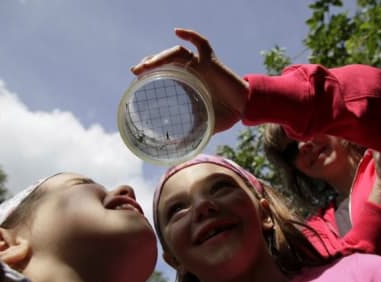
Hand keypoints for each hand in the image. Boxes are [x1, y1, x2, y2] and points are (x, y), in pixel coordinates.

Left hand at [130, 28, 248, 133]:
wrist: (244, 108)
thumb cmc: (224, 116)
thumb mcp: (202, 126)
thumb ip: (189, 136)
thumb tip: (175, 151)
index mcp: (186, 83)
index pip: (163, 71)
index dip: (149, 72)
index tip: (136, 78)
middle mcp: (191, 71)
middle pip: (165, 60)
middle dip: (149, 64)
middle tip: (136, 72)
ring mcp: (200, 64)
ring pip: (176, 53)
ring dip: (161, 56)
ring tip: (147, 64)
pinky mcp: (212, 61)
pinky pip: (201, 43)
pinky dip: (190, 35)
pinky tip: (177, 31)